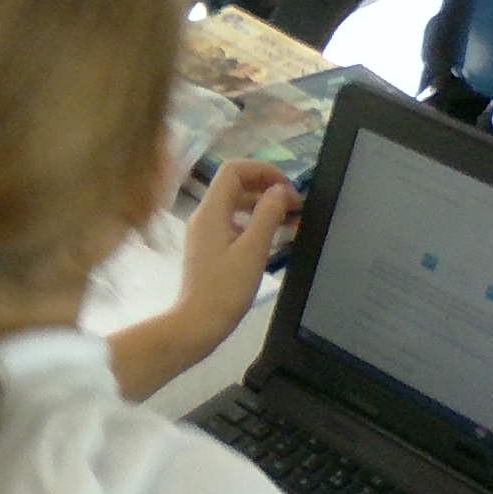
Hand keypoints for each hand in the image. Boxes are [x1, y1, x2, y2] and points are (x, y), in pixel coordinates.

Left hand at [171, 160, 301, 356]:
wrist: (198, 323)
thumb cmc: (225, 288)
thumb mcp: (253, 249)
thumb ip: (268, 215)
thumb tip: (280, 190)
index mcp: (211, 211)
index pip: (234, 170)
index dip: (263, 170)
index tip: (288, 186)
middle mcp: (205, 216)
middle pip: (236, 186)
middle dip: (267, 189)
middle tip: (295, 206)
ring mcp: (205, 232)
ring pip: (236, 206)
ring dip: (264, 208)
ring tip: (291, 222)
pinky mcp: (209, 248)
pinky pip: (234, 225)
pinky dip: (255, 225)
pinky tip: (274, 239)